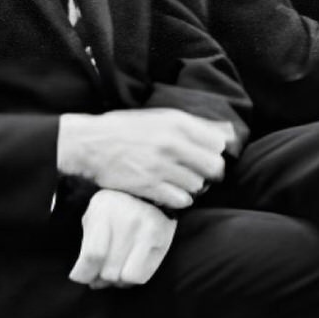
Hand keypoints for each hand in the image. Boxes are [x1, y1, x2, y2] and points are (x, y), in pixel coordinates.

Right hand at [58, 108, 229, 210]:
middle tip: (198, 174)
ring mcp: (161, 167)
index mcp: (176, 123)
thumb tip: (228, 134)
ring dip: (191, 187)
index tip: (204, 156)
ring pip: (197, 185)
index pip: (217, 143)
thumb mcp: (160, 117)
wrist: (91, 144)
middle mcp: (172, 143)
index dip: (213, 152)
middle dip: (209, 173)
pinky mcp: (150, 187)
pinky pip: (181, 200)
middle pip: (213, 167)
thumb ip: (194, 125)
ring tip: (178, 182)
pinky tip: (170, 192)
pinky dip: (179, 199)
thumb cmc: (126, 129)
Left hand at [69, 190, 176, 288]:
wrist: (149, 194)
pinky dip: (132, 280)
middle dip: (100, 278)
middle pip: (109, 271)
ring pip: (125, 277)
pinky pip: (141, 276)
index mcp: (104, 210)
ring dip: (116, 281)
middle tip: (99, 273)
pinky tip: (129, 269)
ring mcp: (147, 231)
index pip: (93, 255)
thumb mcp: (94, 216)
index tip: (82, 276)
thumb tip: (88, 278)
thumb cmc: (115, 208)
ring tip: (115, 271)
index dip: (85, 274)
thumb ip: (88, 244)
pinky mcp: (162, 241)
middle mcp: (127, 220)